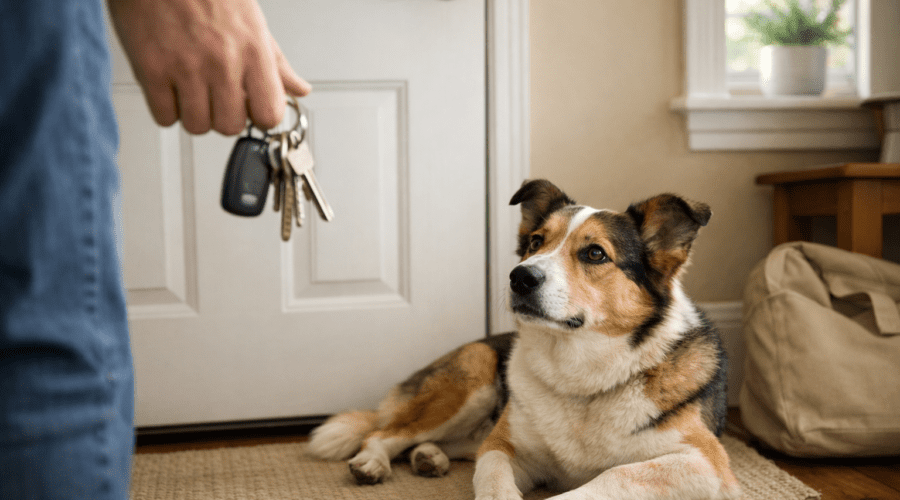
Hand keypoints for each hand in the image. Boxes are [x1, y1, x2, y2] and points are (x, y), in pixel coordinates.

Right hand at [107, 0, 310, 134]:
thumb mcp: (252, 22)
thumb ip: (275, 63)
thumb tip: (299, 89)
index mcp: (253, 50)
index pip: (269, 115)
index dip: (259, 117)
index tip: (250, 108)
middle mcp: (222, 61)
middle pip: (230, 127)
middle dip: (222, 116)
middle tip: (215, 95)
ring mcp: (185, 67)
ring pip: (197, 126)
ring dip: (193, 113)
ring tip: (190, 88)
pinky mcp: (151, 69)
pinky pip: (164, 116)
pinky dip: (166, 108)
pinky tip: (170, 86)